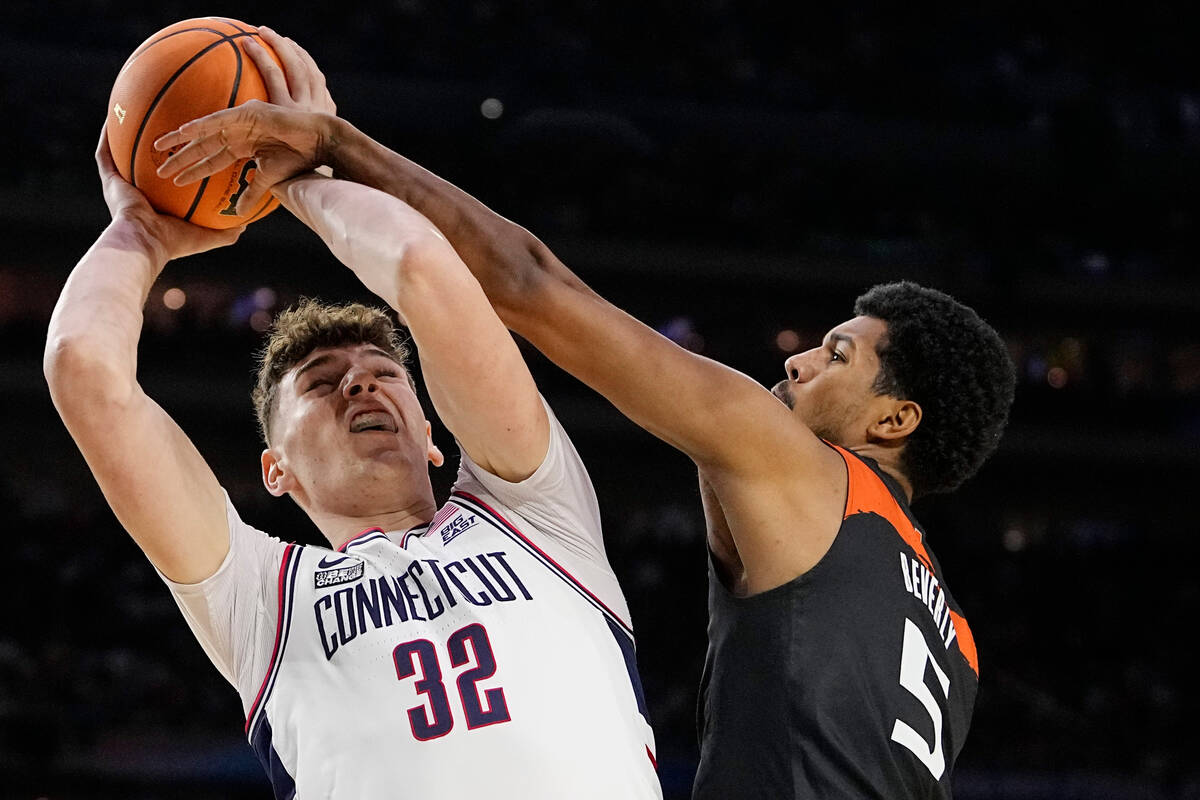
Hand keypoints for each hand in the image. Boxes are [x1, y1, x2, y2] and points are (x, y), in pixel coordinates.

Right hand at [96, 126, 242, 262]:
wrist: (144, 243)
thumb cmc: (173, 242)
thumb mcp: (206, 236)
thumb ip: (225, 231)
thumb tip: (243, 224)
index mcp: (158, 205)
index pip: (167, 181)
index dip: (177, 164)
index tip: (188, 149)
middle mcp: (137, 193)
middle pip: (145, 162)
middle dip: (152, 145)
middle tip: (162, 126)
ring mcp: (121, 186)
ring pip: (121, 153)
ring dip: (124, 134)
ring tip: (128, 111)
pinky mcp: (110, 180)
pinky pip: (105, 153)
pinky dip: (107, 136)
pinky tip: (112, 118)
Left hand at [153, 27, 336, 216]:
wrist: (318, 142)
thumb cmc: (300, 159)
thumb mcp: (270, 180)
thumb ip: (252, 194)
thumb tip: (239, 213)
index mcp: (243, 148)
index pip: (213, 161)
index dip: (194, 170)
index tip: (175, 181)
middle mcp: (238, 133)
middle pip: (202, 146)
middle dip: (180, 157)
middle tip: (158, 167)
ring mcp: (241, 121)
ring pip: (204, 131)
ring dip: (181, 139)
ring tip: (159, 146)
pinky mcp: (247, 113)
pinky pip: (219, 120)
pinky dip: (201, 125)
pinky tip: (183, 131)